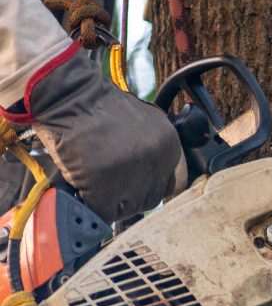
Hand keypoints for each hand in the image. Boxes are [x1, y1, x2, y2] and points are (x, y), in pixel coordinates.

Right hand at [1, 43, 185, 223]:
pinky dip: (90, 205)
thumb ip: (153, 153)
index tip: (133, 188)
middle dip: (128, 198)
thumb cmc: (99, 107)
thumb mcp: (143, 124)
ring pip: (128, 210)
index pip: (170, 186)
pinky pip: (102, 212)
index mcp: (170, 146)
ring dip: (110, 203)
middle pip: (150, 200)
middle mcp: (157, 161)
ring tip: (93, 183)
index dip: (147, 188)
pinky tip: (82, 189)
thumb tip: (149, 183)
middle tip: (109, 187)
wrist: (67, 93)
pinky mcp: (104, 183)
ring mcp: (132, 174)